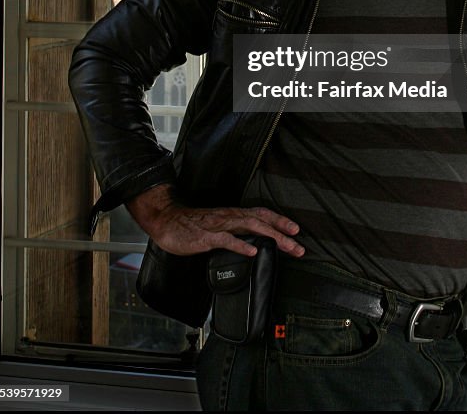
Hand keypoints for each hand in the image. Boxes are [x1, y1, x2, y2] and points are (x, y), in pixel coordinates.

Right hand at [126, 184, 304, 257]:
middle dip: (282, 233)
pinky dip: (241, 245)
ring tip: (286, 246)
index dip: (280, 220)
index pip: (262, 214)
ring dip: (270, 236)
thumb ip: (234, 233)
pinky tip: (253, 252)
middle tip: (299, 246)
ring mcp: (219, 226)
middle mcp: (230, 217)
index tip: (296, 231)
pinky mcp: (206, 236)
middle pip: (262, 221)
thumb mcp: (218, 228)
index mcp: (233, 215)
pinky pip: (226, 240)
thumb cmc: (192, 226)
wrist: (167, 221)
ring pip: (250, 227)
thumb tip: (253, 244)